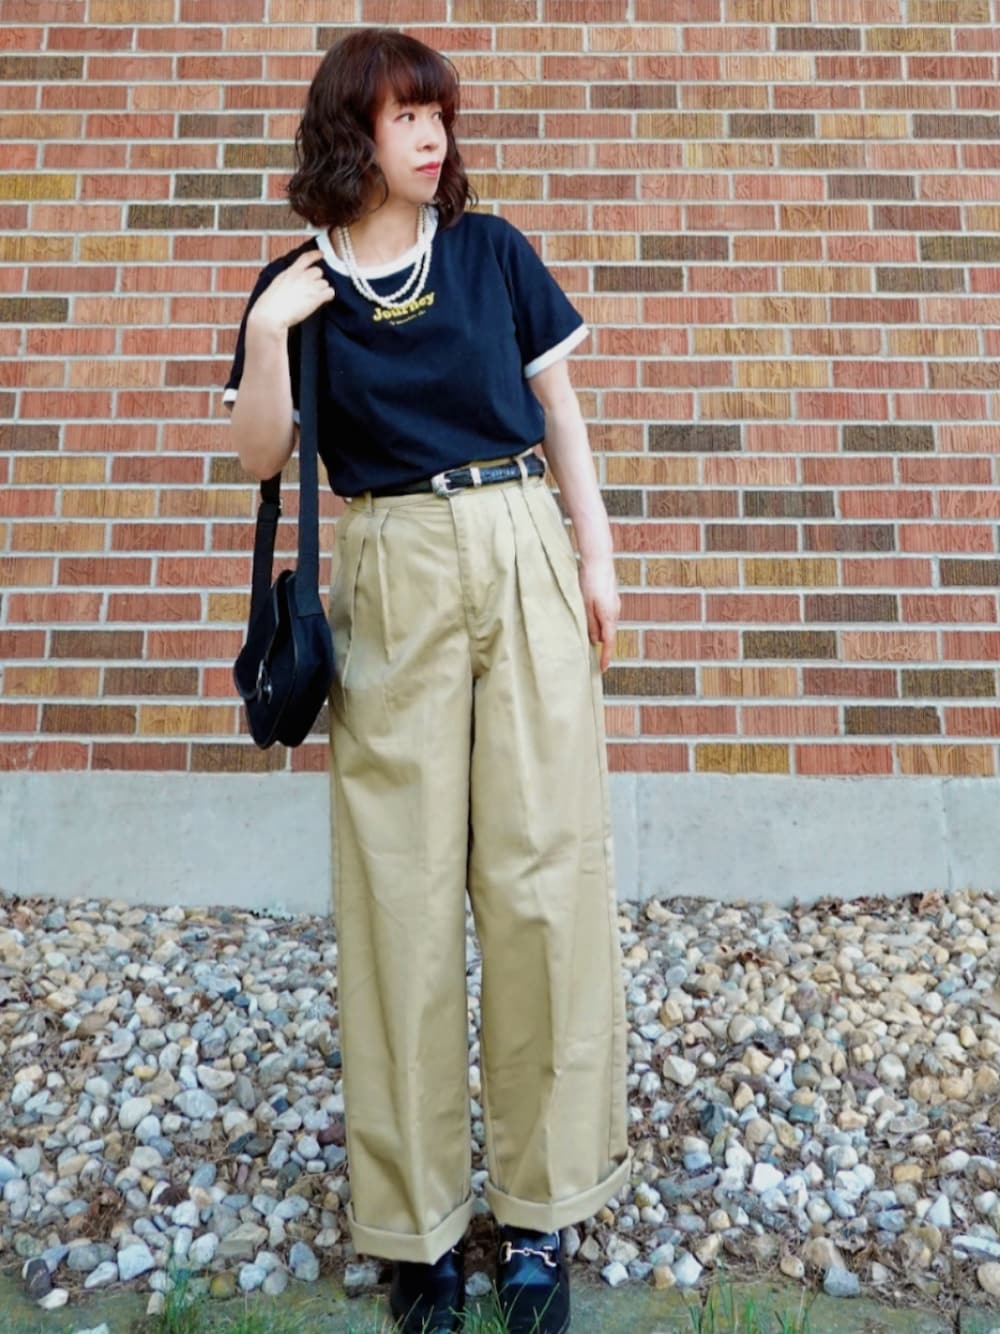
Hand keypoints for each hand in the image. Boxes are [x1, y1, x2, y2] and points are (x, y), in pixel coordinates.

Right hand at [248, 249, 335, 334]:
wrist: (271, 314)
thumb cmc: (270, 303)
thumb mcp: (278, 283)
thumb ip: (289, 278)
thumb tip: (294, 279)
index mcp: (291, 272)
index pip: (306, 258)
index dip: (315, 254)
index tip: (321, 254)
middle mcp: (302, 276)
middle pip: (318, 271)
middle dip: (317, 279)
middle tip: (313, 287)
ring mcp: (310, 286)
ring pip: (325, 283)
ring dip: (322, 289)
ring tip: (316, 296)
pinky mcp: (316, 298)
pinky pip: (330, 292)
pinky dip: (329, 296)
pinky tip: (325, 299)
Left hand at [578, 553, 619, 672]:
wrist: (599, 559)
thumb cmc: (589, 581)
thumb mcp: (585, 605)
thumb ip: (590, 624)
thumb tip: (594, 641)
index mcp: (609, 615)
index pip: (609, 642)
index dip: (605, 657)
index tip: (603, 670)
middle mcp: (615, 612)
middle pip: (608, 635)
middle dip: (601, 647)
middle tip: (592, 659)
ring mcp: (614, 604)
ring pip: (606, 625)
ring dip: (598, 633)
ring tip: (587, 641)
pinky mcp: (611, 599)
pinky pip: (606, 616)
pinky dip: (599, 623)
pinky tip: (589, 622)